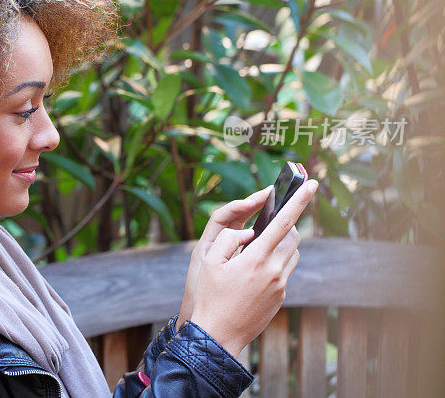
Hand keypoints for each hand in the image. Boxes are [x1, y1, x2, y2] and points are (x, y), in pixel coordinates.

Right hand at [189, 179, 317, 355]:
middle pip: (293, 237)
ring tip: (258, 250)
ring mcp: (280, 286)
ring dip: (281, 245)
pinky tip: (253, 274)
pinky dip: (275, 264)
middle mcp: (274, 271)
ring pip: (292, 254)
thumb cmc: (210, 297)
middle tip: (271, 221)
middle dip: (287, 224)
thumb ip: (229, 240)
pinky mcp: (281, 298)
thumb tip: (246, 233)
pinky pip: (284, 272)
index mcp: (257, 258)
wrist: (218, 336)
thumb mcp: (209, 262)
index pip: (284, 222)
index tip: (312, 184)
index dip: (299, 201)